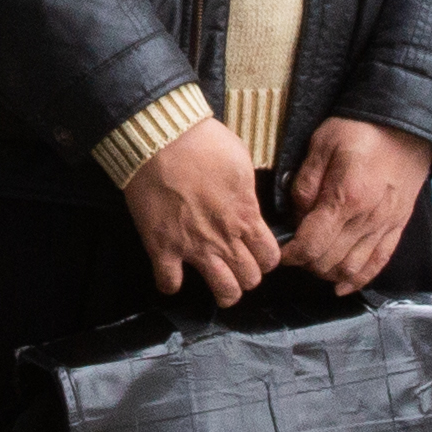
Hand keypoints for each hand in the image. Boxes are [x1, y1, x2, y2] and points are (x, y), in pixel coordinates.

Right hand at [121, 116, 275, 304]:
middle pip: (250, 279)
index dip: (267, 258)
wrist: (161, 140)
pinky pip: (170, 284)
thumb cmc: (203, 143)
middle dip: (248, 276)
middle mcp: (224, 239)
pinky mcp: (162, 248)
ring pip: (223, 292)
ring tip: (218, 283)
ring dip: (224, 291)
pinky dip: (171, 284)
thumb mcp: (241, 162)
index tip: (258, 253)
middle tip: (238, 267)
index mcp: (247, 217)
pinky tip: (173, 275)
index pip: (270, 257)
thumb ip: (247, 192)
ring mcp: (194, 247)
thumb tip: (248, 201)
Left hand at [280, 117, 431, 294]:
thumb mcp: (322, 144)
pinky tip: (343, 286)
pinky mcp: (397, 226)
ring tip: (315, 264)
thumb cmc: (363, 129)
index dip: (290, 254)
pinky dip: (360, 279)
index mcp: (344, 197)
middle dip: (306, 264)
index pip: (311, 243)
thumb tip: (295, 215)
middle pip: (329, 261)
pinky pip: (379, 262)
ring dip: (329, 273)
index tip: (279, 251)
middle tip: (295, 253)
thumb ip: (305, 182)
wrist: (407, 125)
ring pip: (352, 268)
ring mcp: (385, 225)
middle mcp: (366, 218)